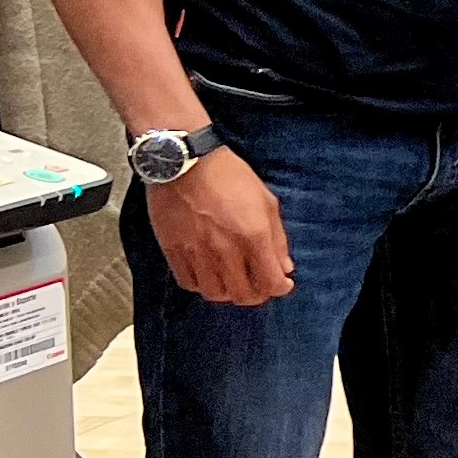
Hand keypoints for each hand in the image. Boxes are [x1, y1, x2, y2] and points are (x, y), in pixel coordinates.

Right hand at [150, 148, 294, 305]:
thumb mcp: (266, 201)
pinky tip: (208, 274)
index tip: (282, 284)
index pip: (271, 282)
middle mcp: (225, 249)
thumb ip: (277, 239)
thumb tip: (284, 267)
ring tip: (233, 281)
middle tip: (258, 285)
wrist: (185, 161)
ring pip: (214, 293)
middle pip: (243, 295)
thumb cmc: (229, 176)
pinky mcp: (173, 250)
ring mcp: (197, 252)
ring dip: (228, 292)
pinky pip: (188, 282)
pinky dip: (201, 284)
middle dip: (256, 294)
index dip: (280, 288)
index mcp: (253, 235)